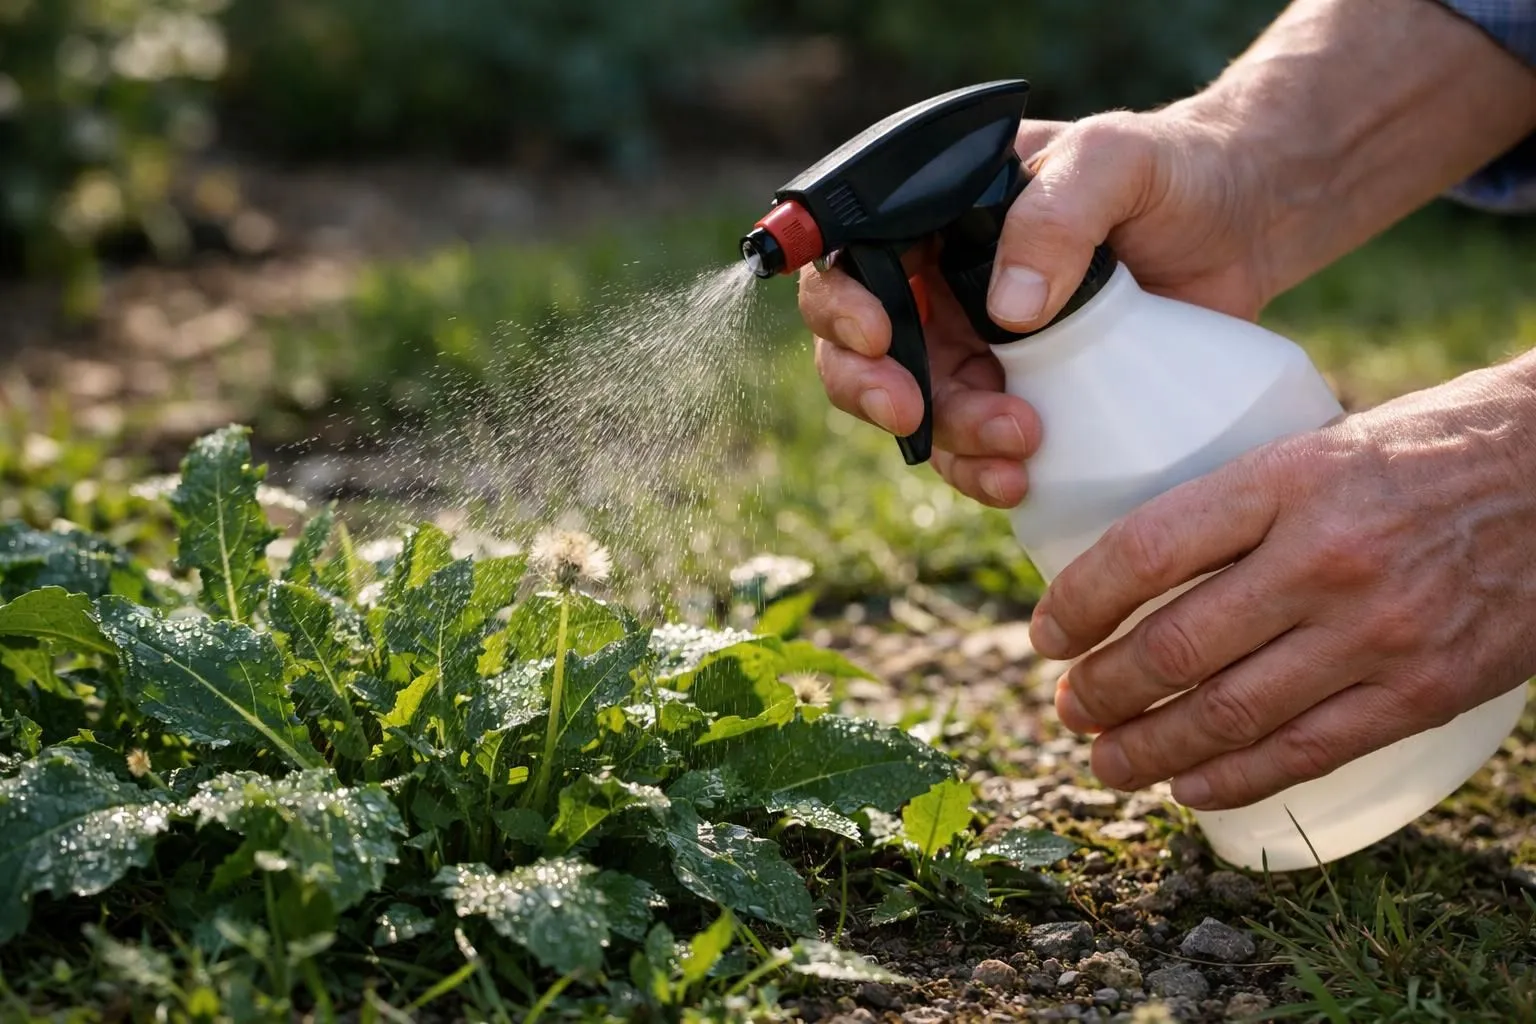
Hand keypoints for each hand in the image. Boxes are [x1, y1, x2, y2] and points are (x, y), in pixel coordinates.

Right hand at [798, 109, 1274, 506]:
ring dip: (949, 441)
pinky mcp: (1023, 396)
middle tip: (910, 414)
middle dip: (875, 389)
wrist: (1246, 226)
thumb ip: (1056, 215)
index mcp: (938, 216)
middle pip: (863, 349)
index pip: (852, 259)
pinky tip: (1021, 481)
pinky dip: (985, 471)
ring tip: (1016, 450)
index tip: (878, 338)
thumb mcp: (1114, 162)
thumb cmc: (1173, 171)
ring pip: (920, 410)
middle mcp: (942, 284)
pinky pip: (976, 447)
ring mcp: (978, 346)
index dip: (842, 306)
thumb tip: (1005, 310)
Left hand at [1030, 360, 1535, 808]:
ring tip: (1104, 758)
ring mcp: (1378, 632)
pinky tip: (1185, 787)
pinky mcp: (1424, 691)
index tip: (1046, 633)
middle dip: (1101, 690)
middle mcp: (1326, 558)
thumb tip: (1139, 559)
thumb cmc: (1430, 448)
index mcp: (1288, 479)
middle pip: (1175, 646)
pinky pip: (1306, 753)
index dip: (1079, 604)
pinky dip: (1232, 780)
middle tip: (1067, 706)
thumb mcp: (1321, 440)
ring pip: (1229, 714)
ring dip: (1147, 748)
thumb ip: (1242, 499)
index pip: (1147, 550)